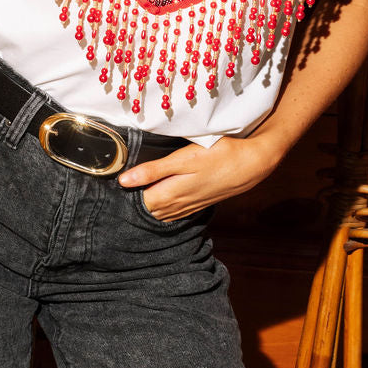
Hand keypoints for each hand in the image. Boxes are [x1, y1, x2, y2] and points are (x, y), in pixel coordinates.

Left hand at [118, 124, 283, 221]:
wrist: (251, 164)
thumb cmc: (218, 155)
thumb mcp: (183, 159)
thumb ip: (153, 170)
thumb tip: (124, 181)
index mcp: (171, 194)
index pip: (137, 204)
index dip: (126, 196)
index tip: (116, 184)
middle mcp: (178, 205)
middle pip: (148, 210)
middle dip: (135, 202)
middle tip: (124, 186)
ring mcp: (189, 205)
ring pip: (161, 212)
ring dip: (149, 205)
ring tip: (138, 191)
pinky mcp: (199, 202)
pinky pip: (175, 212)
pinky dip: (164, 207)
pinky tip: (162, 198)